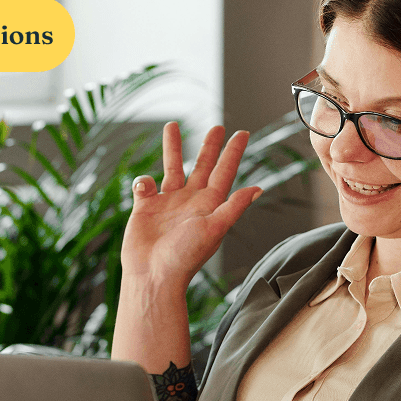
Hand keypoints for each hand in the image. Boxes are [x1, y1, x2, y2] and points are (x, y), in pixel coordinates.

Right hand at [121, 122, 262, 294]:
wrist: (153, 275)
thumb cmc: (185, 256)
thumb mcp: (214, 229)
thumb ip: (233, 206)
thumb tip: (258, 188)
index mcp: (209, 205)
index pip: (225, 172)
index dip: (233, 152)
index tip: (242, 133)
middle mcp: (190, 201)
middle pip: (202, 166)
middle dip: (209, 146)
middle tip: (218, 127)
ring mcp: (168, 203)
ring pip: (172, 168)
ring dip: (173, 148)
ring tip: (172, 126)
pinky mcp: (145, 208)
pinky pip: (144, 186)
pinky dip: (143, 181)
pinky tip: (144, 188)